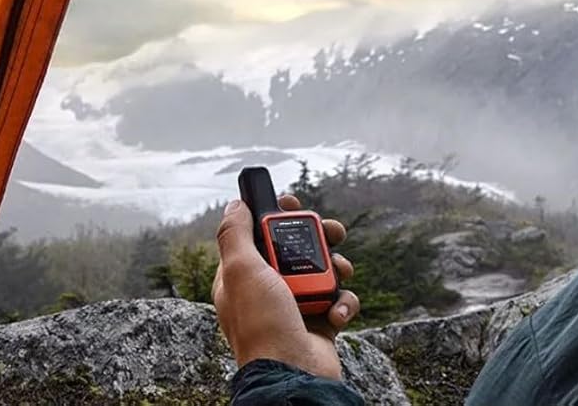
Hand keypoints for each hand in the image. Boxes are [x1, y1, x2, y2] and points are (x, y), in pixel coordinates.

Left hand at [212, 195, 359, 378]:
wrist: (292, 374)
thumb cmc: (262, 325)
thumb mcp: (240, 270)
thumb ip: (235, 234)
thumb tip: (235, 205)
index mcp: (242, 275)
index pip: (257, 235)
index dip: (275, 216)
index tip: (292, 202)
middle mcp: (268, 288)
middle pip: (296, 248)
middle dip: (317, 236)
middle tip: (333, 231)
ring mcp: (295, 305)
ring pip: (323, 271)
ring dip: (337, 268)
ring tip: (340, 272)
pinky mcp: (320, 322)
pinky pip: (338, 301)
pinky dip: (343, 303)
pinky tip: (336, 313)